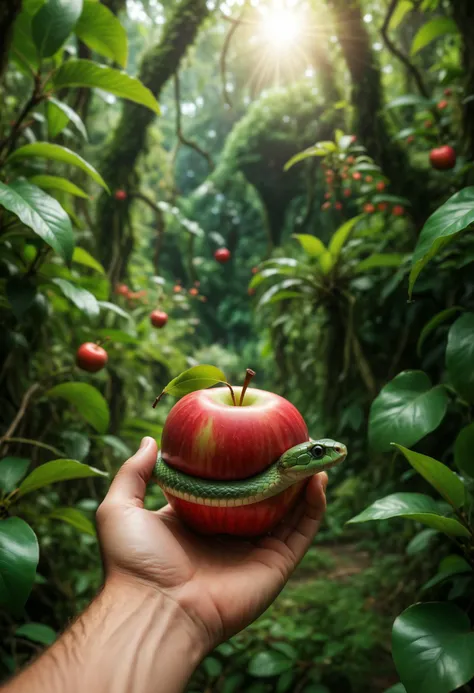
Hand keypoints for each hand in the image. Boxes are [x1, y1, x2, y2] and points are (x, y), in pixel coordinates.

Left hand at [96, 436, 327, 652]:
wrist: (153, 609)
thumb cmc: (134, 562)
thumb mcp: (120, 508)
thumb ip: (134, 473)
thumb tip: (149, 441)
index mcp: (199, 520)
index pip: (227, 486)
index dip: (240, 463)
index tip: (251, 435)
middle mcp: (229, 534)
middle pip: (264, 496)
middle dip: (279, 469)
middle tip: (290, 440)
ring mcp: (254, 550)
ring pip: (289, 511)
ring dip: (304, 482)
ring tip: (312, 453)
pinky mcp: (275, 565)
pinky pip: (301, 531)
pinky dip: (314, 506)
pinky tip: (318, 478)